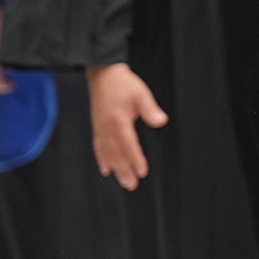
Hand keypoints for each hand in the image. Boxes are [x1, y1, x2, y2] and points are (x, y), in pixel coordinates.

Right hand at [88, 63, 167, 189]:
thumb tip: (161, 121)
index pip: (128, 144)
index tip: (142, 171)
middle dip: (124, 170)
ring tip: (122, 181)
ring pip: (107, 152)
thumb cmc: (122, 83)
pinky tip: (105, 169)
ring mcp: (100, 128)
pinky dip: (102, 159)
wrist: (103, 74)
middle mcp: (107, 127)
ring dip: (114, 168)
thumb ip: (150, 109)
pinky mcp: (97, 126)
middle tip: (132, 184)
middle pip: (116, 153)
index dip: (135, 159)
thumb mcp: (141, 93)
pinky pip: (98, 146)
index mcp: (118, 119)